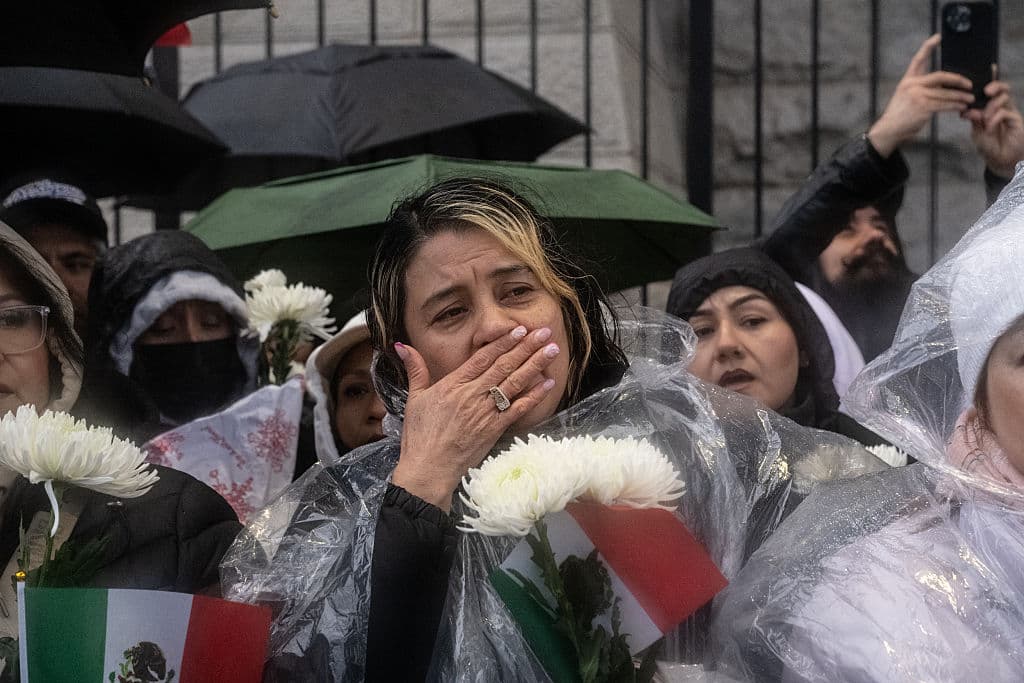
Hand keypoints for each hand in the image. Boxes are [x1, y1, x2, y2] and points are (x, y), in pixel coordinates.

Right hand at [391, 326, 558, 510]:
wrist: (429, 468)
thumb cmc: (419, 435)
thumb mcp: (414, 398)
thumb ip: (415, 370)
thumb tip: (402, 345)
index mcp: (453, 385)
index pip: (483, 358)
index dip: (503, 342)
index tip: (520, 329)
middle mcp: (472, 395)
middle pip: (504, 366)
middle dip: (526, 347)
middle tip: (545, 332)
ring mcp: (485, 412)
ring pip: (514, 383)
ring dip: (535, 365)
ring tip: (552, 350)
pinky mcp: (494, 429)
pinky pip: (518, 409)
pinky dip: (534, 396)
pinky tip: (548, 384)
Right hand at [867, 34, 973, 157]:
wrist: (888, 130)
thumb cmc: (900, 116)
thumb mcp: (906, 97)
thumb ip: (921, 89)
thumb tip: (943, 87)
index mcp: (907, 81)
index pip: (918, 60)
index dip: (928, 47)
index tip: (938, 37)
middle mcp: (912, 85)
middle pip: (940, 76)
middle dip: (957, 80)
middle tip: (969, 84)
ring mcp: (917, 95)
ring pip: (945, 93)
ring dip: (960, 97)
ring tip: (969, 99)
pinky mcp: (922, 107)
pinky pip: (944, 104)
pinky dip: (955, 106)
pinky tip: (962, 107)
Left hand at [964, 78, 1023, 178]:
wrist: (1000, 160)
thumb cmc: (989, 145)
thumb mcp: (977, 132)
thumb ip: (974, 120)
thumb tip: (968, 109)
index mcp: (990, 107)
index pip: (991, 91)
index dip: (991, 78)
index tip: (988, 68)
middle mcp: (1001, 107)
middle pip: (1002, 89)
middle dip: (994, 85)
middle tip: (986, 91)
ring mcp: (1010, 113)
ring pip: (1005, 98)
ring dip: (992, 106)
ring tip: (984, 117)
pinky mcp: (1016, 121)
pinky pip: (1006, 113)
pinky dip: (995, 118)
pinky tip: (989, 127)